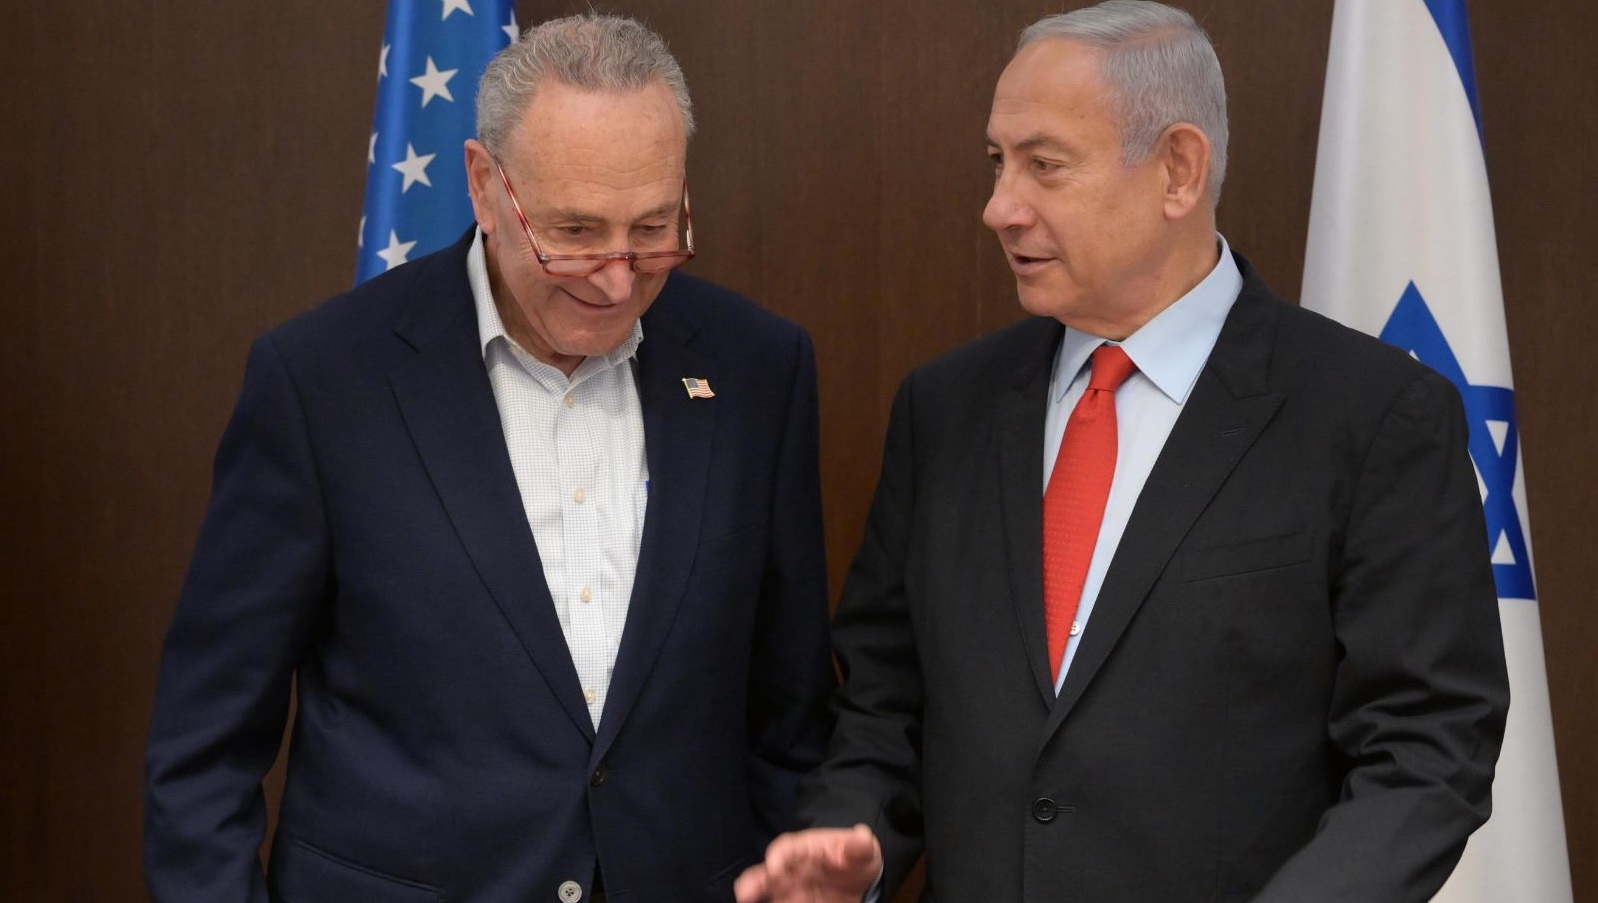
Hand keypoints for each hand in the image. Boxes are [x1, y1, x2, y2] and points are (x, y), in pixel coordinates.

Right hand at [733, 824, 881, 902]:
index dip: (779, 856)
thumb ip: (859, 846)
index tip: (774, 867)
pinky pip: (780, 902)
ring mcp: (791, 888)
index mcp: (806, 848)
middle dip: (755, 879)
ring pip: (767, 890)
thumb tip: (862, 836)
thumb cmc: (857, 860)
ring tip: (746, 899)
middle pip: (768, 870)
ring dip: (755, 893)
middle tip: (746, 892)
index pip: (787, 847)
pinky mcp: (794, 901)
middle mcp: (793, 867)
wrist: (863, 883)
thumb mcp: (863, 851)